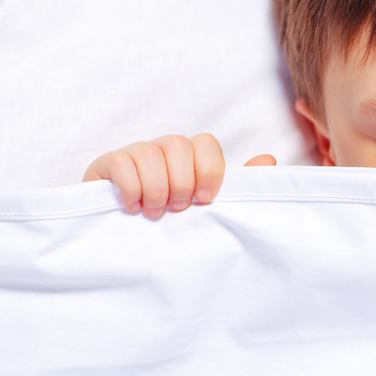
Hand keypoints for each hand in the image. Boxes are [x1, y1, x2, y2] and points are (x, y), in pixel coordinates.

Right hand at [83, 134, 275, 216]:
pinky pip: (121, 162)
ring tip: (156, 213)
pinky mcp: (106, 163)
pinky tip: (133, 207)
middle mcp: (163, 148)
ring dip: (157, 189)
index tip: (206, 200)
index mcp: (191, 156)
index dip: (210, 171)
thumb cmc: (173, 217)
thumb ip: (238, 185)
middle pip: (179, 144)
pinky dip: (131, 188)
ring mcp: (134, 152)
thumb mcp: (206, 205)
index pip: (206, 143)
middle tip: (178, 209)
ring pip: (150, 152)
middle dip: (182, 183)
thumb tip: (269, 160)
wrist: (123, 233)